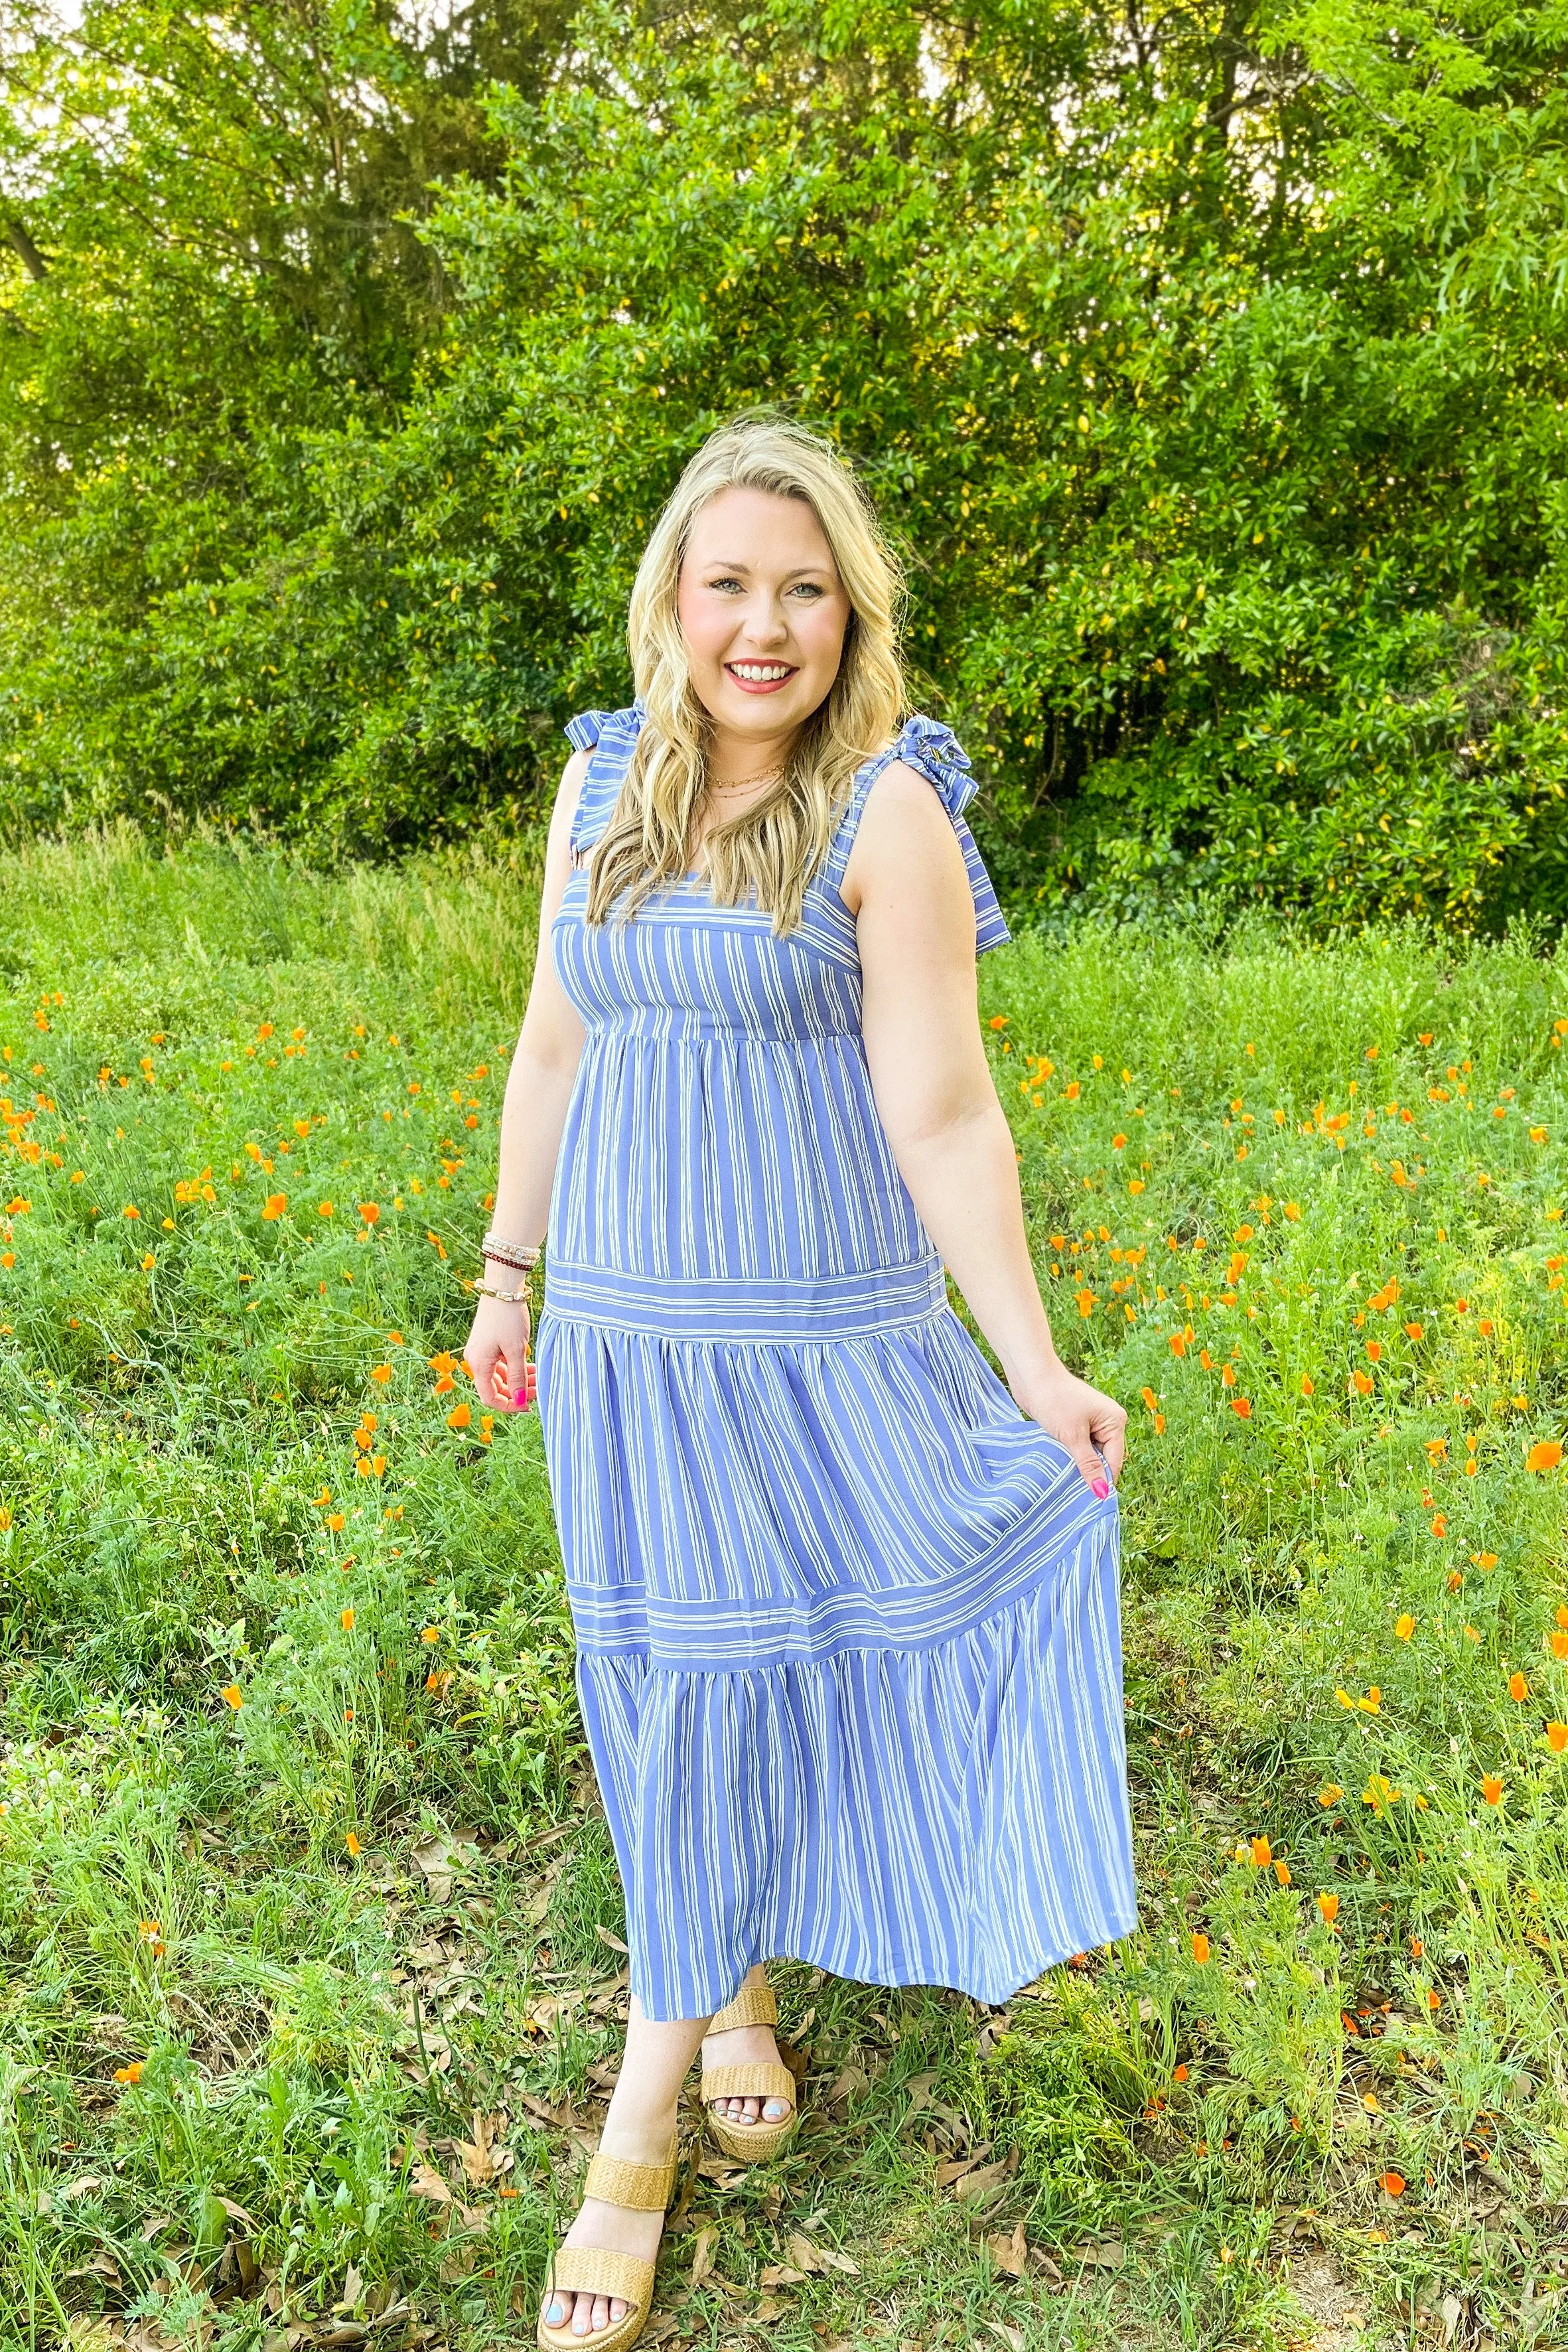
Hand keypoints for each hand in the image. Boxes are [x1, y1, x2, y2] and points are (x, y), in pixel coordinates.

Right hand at [465, 1293, 535, 1414]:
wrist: (503, 1288)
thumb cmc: (508, 1318)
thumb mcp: (516, 1350)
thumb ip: (518, 1378)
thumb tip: (520, 1401)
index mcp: (479, 1365)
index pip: (490, 1398)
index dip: (509, 1405)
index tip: (529, 1405)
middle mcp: (476, 1361)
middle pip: (496, 1388)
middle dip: (518, 1391)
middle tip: (540, 1389)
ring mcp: (482, 1352)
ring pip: (501, 1376)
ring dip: (519, 1379)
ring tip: (540, 1376)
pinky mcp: (489, 1344)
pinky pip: (502, 1364)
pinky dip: (516, 1368)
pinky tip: (532, 1367)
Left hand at [1011, 1358, 1124, 1494]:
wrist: (1031, 1375)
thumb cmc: (1054, 1400)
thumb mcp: (1072, 1436)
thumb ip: (1088, 1465)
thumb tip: (1101, 1492)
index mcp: (1115, 1421)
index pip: (1114, 1460)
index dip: (1103, 1480)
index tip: (1090, 1502)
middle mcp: (1108, 1422)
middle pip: (1103, 1458)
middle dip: (1088, 1472)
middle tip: (1072, 1490)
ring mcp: (1092, 1422)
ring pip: (1089, 1454)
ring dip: (1077, 1464)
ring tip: (1064, 1476)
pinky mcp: (1076, 1423)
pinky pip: (1078, 1447)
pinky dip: (1069, 1455)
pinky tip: (1060, 1463)